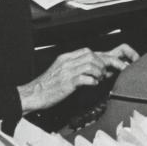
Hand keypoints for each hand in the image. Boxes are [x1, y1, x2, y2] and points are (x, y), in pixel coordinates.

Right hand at [17, 43, 137, 112]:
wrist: (33, 94)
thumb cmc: (49, 86)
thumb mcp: (63, 73)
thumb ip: (79, 70)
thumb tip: (98, 71)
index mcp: (67, 58)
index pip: (89, 51)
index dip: (103, 56)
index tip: (112, 64)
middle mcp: (67, 62)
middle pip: (93, 55)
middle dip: (106, 62)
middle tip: (112, 71)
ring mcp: (67, 71)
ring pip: (91, 63)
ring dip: (100, 72)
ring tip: (99, 79)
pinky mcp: (67, 82)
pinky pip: (85, 77)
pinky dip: (93, 80)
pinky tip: (93, 84)